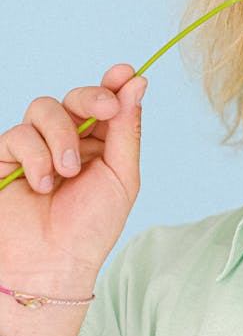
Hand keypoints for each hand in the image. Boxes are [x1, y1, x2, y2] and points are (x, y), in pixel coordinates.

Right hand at [0, 64, 145, 287]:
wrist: (52, 263)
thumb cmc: (90, 227)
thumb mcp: (121, 177)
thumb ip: (126, 130)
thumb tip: (137, 84)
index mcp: (99, 145)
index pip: (105, 103)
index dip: (114, 83)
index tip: (126, 72)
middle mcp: (67, 141)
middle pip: (74, 97)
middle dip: (91, 97)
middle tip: (106, 109)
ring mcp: (34, 147)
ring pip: (44, 108)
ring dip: (62, 138)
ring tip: (68, 172)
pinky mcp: (5, 156)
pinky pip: (19, 134)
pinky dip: (36, 158)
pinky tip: (42, 185)